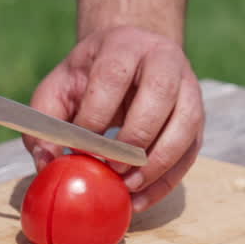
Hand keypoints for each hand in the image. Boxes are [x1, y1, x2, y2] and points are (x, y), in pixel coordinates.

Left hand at [24, 26, 203, 211]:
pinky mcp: (198, 117)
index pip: (113, 76)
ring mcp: (189, 88)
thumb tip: (48, 161)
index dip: (96, 114)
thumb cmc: (89, 78)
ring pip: (185, 125)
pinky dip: (167, 180)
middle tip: (109, 168)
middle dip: (133, 139)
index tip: (78, 147)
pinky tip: (141, 198)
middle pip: (159, 94)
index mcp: (124, 45)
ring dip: (157, 163)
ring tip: (128, 187)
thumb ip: (45, 121)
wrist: (130, 61)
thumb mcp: (60, 88)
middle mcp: (164, 59)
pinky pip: (190, 152)